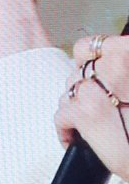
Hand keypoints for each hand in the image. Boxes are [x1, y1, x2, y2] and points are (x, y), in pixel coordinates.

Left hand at [55, 35, 128, 180]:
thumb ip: (122, 72)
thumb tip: (108, 70)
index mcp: (128, 53)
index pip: (95, 45)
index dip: (93, 61)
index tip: (99, 76)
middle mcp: (115, 64)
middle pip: (79, 70)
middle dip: (86, 88)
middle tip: (101, 107)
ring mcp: (97, 87)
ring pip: (68, 91)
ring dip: (75, 107)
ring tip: (91, 124)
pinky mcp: (84, 112)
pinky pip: (61, 115)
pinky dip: (66, 129)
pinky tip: (77, 139)